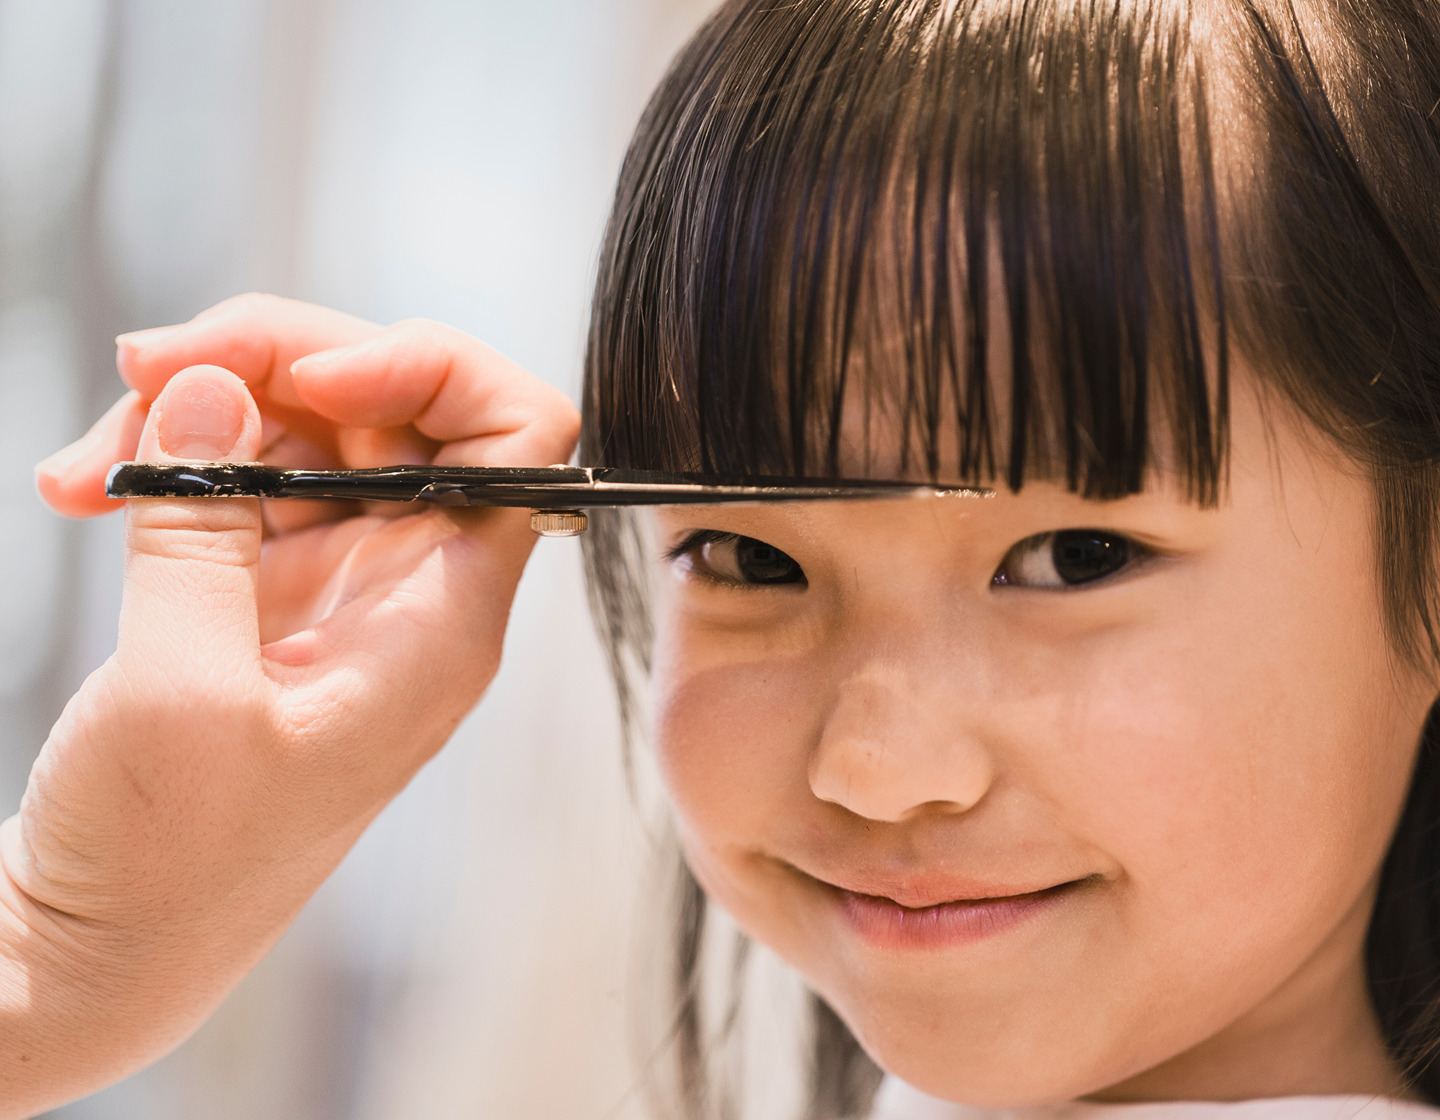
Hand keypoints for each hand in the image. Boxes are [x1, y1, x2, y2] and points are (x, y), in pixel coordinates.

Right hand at [1, 294, 578, 1114]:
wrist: (103, 949)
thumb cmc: (164, 862)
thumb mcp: (180, 687)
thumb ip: (202, 521)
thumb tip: (213, 385)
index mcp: (442, 617)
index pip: (520, 440)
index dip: (435, 370)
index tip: (315, 373)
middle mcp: (409, 589)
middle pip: (396, 407)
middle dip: (278, 361)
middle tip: (147, 365)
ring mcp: (340, 585)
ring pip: (307, 432)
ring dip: (197, 411)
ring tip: (84, 465)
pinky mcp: (271, 592)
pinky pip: (246, 479)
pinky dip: (170, 463)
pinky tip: (86, 486)